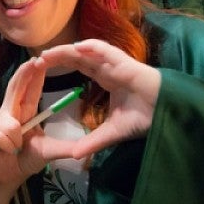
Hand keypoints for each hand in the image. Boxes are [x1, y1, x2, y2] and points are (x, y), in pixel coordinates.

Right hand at [0, 58, 63, 191]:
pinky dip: (6, 145)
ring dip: (15, 137)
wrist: (8, 177)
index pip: (28, 90)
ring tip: (17, 148)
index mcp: (22, 112)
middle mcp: (7, 112)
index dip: (34, 75)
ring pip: (7, 122)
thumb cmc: (26, 160)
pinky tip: (7, 152)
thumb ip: (64, 147)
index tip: (40, 60)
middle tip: (34, 61)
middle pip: (13, 89)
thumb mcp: (48, 152)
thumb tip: (84, 148)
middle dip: (23, 75)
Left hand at [37, 39, 159, 159]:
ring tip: (47, 54)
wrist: (167, 113)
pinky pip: (105, 51)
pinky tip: (75, 49)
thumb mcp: (113, 132)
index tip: (41, 68)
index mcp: (106, 78)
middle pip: (78, 57)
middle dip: (58, 56)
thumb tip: (74, 156)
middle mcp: (108, 67)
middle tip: (36, 59)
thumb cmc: (145, 117)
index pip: (78, 66)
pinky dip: (90, 48)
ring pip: (87, 51)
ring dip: (66, 51)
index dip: (61, 65)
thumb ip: (93, 141)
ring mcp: (116, 63)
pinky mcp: (125, 63)